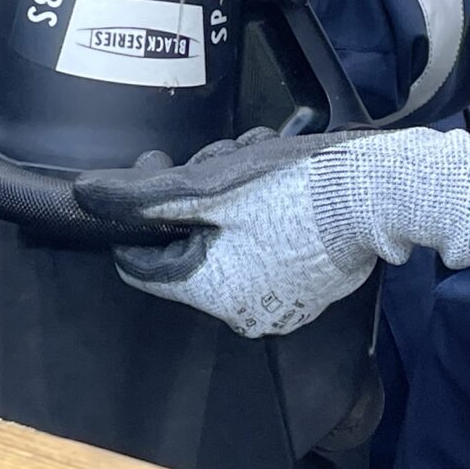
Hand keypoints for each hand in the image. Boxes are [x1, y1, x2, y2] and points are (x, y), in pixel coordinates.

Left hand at [76, 126, 469, 337]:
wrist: (383, 192)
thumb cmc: (298, 188)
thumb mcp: (210, 185)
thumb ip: (143, 197)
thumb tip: (86, 197)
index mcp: (211, 292)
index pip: (143, 262)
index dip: (141, 213)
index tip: (159, 168)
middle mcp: (242, 311)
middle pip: (187, 245)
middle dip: (194, 194)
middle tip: (222, 156)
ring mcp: (279, 301)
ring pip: (226, 239)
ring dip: (229, 194)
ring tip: (257, 158)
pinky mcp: (308, 285)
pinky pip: (264, 247)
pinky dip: (261, 212)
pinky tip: (280, 180)